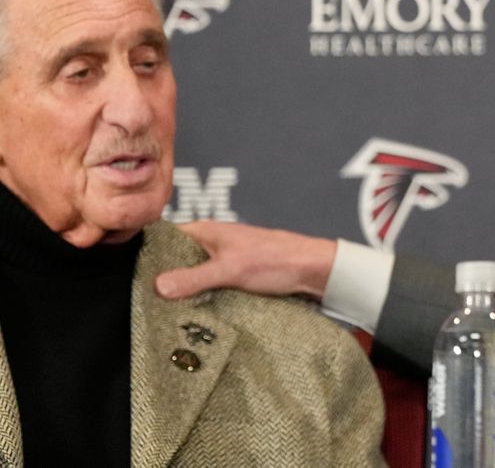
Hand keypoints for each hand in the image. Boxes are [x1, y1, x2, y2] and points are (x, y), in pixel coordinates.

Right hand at [154, 221, 337, 300]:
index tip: (128, 277)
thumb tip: (157, 286)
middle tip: (141, 303)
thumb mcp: (231, 269)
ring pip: (192, 276)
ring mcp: (223, 261)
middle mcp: (212, 244)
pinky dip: (200, 298)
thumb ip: (195, 277)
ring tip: (160, 314)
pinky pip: (208, 287)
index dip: (146, 255)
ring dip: (182, 292)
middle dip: (162, 279)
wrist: (314, 271)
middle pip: (175, 260)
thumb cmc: (277, 260)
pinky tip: (190, 316)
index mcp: (207, 232)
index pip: (164, 238)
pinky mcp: (234, 278)